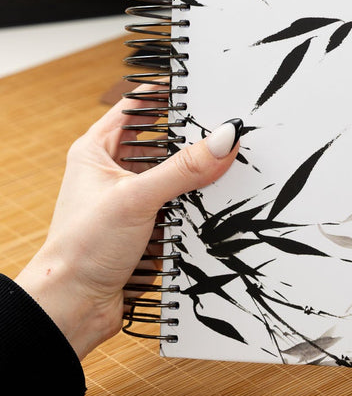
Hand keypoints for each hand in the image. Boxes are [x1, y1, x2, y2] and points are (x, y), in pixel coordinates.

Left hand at [15, 87, 241, 359]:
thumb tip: (224, 139)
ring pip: (180, 172)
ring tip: (233, 156)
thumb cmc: (80, 249)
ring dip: (202, 170)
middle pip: (166, 139)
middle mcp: (117, 170)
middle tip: (229, 123)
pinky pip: (186, 201)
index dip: (169, 94)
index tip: (205, 86)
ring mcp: (137, 197)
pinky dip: (203, 198)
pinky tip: (224, 194)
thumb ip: (183, 169)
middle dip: (196, 134)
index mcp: (98, 150)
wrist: (74, 309)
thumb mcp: (135, 199)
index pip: (138, 106)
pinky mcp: (153, 223)